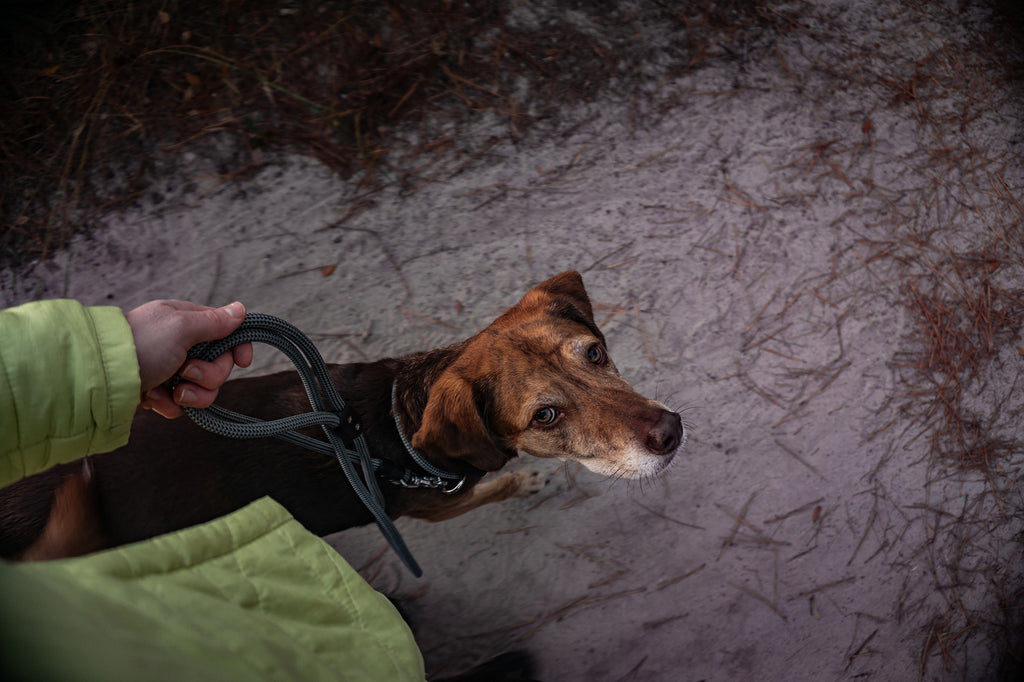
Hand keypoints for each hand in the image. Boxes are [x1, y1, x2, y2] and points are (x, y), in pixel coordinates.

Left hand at [125, 300, 253, 417]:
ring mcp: (169, 370)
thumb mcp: (180, 328)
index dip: (237, 347)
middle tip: (187, 372)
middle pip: (219, 365)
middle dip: (209, 375)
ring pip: (204, 388)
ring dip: (192, 394)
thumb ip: (214, 322)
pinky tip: (153, 399)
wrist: (99, 378)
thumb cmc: (140, 345)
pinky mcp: (158, 392)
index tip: (243, 363)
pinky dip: (170, 404)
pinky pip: (181, 404)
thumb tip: (240, 309)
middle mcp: (179, 344)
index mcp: (185, 321)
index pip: (226, 332)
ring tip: (171, 392)